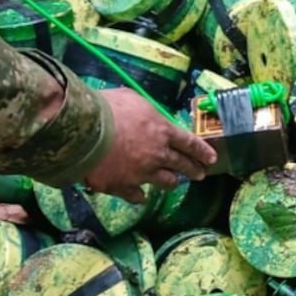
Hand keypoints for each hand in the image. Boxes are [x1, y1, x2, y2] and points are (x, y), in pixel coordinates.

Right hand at [85, 89, 216, 202]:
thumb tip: (146, 113)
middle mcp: (157, 155)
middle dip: (193, 170)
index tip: (212, 159)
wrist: (83, 133)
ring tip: (173, 183)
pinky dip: (140, 195)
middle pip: (181, 165)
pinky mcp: (123, 187)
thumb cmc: (107, 109)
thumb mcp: (132, 99)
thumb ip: (145, 110)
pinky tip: (140, 196)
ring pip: (165, 182)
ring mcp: (142, 174)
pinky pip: (137, 195)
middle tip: (200, 174)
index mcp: (163, 131)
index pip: (190, 143)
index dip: (202, 151)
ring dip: (171, 182)